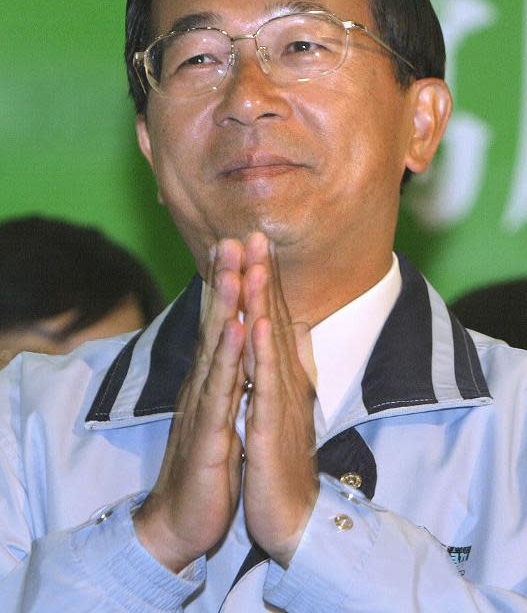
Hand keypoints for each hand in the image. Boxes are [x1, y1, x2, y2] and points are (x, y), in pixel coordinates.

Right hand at [134, 239, 245, 571]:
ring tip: (232, 267)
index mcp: (214, 378)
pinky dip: (228, 355)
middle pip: (215, 322)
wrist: (184, 518)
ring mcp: (203, 404)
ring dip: (224, 304)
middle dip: (225, 278)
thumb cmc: (210, 462)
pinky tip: (236, 327)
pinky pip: (221, 388)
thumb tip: (245, 345)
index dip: (233, 283)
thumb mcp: (226, 412)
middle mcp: (204, 382)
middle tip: (232, 236)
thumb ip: (234, 376)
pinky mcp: (207, 432)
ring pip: (215, 347)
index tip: (243, 244)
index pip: (224, 322)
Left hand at [242, 232, 318, 566]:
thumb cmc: (279, 461)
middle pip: (275, 320)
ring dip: (265, 301)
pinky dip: (262, 353)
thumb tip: (276, 338)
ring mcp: (281, 403)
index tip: (252, 241)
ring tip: (258, 263)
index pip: (272, 319)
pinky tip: (257, 324)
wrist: (290, 517)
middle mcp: (287, 382)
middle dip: (264, 275)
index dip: (264, 280)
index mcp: (282, 377)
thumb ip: (275, 371)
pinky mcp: (272, 429)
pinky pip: (265, 386)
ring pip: (272, 344)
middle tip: (254, 232)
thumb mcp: (275, 408)